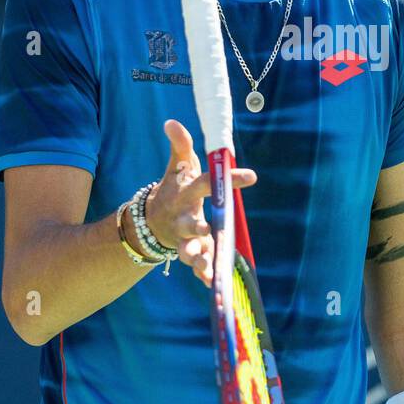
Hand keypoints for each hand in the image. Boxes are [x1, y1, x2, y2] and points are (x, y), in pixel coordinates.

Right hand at [139, 119, 256, 287]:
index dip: (228, 179)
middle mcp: (185, 218)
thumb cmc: (173, 189)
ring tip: (205, 264)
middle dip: (197, 227)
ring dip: (197, 257)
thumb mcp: (176, 167)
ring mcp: (186, 238)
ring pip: (189, 250)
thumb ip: (180, 145)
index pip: (207, 184)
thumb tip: (171, 121)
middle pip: (190, 223)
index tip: (253, 176)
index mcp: (186, 194)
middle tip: (206, 229)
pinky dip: (203, 275)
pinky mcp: (190, 254)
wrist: (150, 222)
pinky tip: (213, 282)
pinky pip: (197, 268)